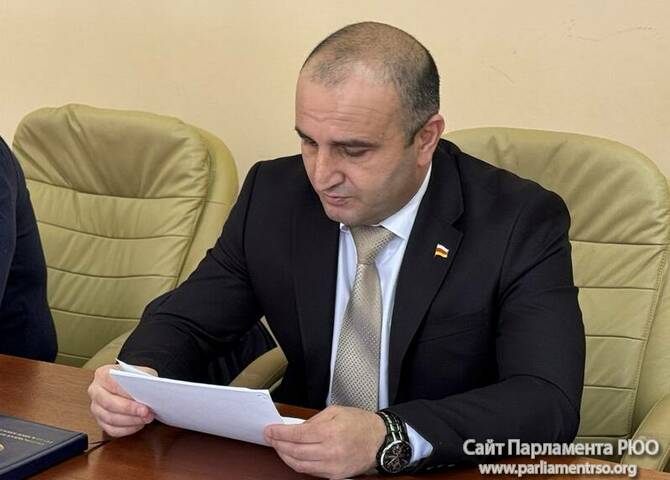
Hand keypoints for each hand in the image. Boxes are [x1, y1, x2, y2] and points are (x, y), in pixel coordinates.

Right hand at [88, 364, 156, 436]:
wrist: (130, 383)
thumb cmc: (134, 377)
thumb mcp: (142, 372)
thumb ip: (143, 378)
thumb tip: (149, 390)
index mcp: (102, 375)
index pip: (112, 384)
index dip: (126, 393)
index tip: (141, 398)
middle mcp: (96, 391)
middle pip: (108, 403)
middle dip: (129, 409)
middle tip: (146, 411)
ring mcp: (96, 408)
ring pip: (110, 418)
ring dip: (131, 420)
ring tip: (146, 418)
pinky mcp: (100, 421)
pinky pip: (112, 429)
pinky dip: (127, 429)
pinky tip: (139, 424)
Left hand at [264, 405, 385, 478]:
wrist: (380, 441)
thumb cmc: (360, 423)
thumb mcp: (336, 411)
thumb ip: (313, 419)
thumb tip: (295, 427)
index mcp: (330, 431)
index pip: (297, 434)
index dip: (279, 433)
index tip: (269, 430)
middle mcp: (330, 451)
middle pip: (295, 451)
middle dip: (278, 445)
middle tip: (270, 438)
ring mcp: (332, 466)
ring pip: (300, 465)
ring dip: (285, 456)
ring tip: (279, 447)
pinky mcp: (334, 475)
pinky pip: (310, 472)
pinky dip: (298, 464)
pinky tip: (293, 456)